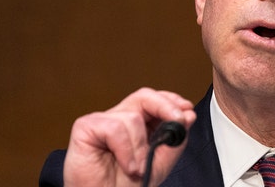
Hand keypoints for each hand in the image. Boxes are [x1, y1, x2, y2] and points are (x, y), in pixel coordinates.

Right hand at [63, 87, 196, 186]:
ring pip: (132, 117)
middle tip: (178, 120)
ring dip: (141, 147)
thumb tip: (188, 115)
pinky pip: (115, 127)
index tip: (187, 110)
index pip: (154, 100)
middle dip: (165, 106)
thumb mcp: (159, 164)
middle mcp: (119, 119)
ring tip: (138, 168)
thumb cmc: (125, 186)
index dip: (170, 100)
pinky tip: (127, 166)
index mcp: (136, 125)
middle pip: (144, 97)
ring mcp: (102, 122)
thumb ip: (174, 141)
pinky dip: (126, 150)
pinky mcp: (86, 127)